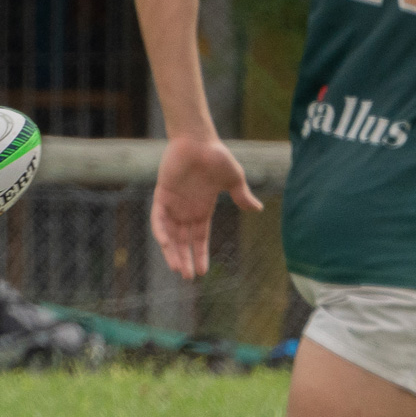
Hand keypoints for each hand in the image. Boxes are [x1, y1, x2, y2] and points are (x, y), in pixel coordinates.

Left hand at [150, 135, 261, 279]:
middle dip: (185, 259)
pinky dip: (161, 231)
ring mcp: (173, 203)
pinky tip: (166, 244)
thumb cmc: (216, 157)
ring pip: (169, 234)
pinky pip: (158, 218)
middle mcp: (186, 210)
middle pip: (183, 241)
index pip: (199, 238)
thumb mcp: (234, 180)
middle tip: (187, 277)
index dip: (200, 254)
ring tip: (177, 269)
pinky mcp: (162, 195)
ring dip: (172, 251)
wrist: (199, 139)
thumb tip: (258, 210)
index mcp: (202, 209)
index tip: (202, 271)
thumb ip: (242, 196)